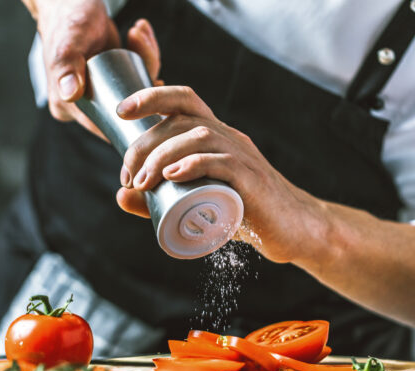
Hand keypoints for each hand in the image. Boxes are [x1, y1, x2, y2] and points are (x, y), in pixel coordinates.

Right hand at [21, 0, 161, 138]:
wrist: (68, 1)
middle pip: (125, 109)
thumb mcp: (68, 43)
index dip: (133, 119)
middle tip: (148, 55)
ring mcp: (98, 91)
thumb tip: (70, 94)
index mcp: (67, 107)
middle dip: (145, 85)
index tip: (152, 95)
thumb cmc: (66, 20)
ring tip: (137, 34)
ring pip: (134, 91)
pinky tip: (140, 33)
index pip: (104, 127)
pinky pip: (134, 76)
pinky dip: (143, 55)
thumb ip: (66, 67)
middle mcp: (82, 105)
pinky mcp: (111, 78)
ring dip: (146, 63)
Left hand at [115, 86, 321, 263]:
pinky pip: (223, 161)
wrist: (293, 231)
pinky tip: (172, 175)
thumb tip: (120, 195)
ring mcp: (243, 157)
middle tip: (128, 177)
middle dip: (145, 143)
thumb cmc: (244, 214)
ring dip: (162, 155)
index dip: (151, 96)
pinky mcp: (253, 181)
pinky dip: (194, 165)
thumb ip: (158, 200)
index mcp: (216, 136)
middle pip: (182, 119)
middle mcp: (229, 138)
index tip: (121, 113)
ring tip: (143, 182)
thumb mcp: (197, 203)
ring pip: (199, 136)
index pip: (184, 99)